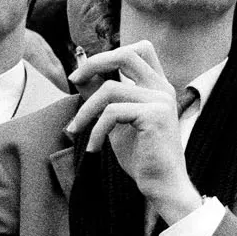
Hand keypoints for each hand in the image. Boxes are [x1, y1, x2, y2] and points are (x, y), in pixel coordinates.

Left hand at [66, 41, 200, 225]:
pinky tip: (93, 147)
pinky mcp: (155, 116)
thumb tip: (80, 75)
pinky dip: (95, 130)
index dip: (110, 54)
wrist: (161, 185)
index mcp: (158, 87)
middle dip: (95, 63)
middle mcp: (162, 89)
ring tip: (76, 129)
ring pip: (111, 89)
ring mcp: (161, 101)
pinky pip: (112, 113)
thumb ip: (103, 98)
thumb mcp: (116, 122)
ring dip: (86, 110)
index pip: (140, 50)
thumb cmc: (141, 156)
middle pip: (127, 55)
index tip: (86, 73)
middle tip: (74, 80)